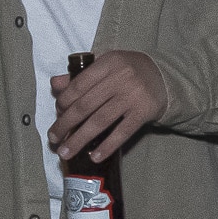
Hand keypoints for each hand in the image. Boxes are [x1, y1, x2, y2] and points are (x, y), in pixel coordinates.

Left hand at [49, 50, 166, 160]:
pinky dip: (107, 146)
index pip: (79, 84)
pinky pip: (122, 132)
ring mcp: (133, 95)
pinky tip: (94, 156)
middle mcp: (121, 77)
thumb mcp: (106, 67)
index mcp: (109, 62)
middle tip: (53, 139)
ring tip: (66, 152)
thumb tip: (55, 85)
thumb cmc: (128, 72)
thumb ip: (80, 76)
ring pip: (100, 121)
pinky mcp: (144, 112)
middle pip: (86, 105)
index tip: (57, 115)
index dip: (63, 102)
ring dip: (79, 139)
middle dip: (66, 124)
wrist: (164, 77)